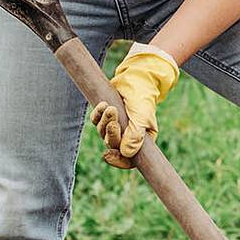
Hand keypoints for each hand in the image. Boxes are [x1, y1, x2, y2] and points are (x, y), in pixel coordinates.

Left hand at [91, 44, 179, 167]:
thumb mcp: (142, 117)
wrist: (137, 78)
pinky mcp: (106, 115)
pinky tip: (103, 105)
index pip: (129, 159)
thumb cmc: (143, 98)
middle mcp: (128, 136)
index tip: (108, 155)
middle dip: (111, 133)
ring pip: (103, 133)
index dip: (118, 161)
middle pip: (113, 145)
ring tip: (110, 107)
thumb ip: (136, 135)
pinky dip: (97, 114)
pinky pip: (96, 120)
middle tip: (113, 119)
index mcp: (141, 140)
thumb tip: (126, 153)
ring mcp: (116, 125)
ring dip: (104, 121)